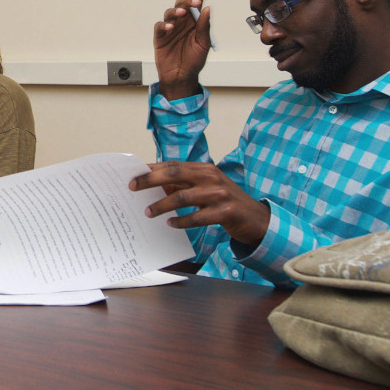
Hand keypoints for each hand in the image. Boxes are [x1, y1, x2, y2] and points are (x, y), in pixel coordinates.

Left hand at [129, 161, 269, 245]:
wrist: (257, 218)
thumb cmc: (225, 202)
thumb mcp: (205, 188)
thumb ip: (183, 185)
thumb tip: (154, 186)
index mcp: (204, 169)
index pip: (172, 165)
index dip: (152, 169)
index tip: (133, 175)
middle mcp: (211, 177)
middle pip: (174, 174)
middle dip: (150, 180)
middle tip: (132, 188)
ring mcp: (219, 194)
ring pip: (183, 197)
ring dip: (162, 205)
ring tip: (148, 212)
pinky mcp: (226, 212)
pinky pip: (197, 217)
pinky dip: (181, 221)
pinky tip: (171, 224)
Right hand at [154, 0, 212, 99]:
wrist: (182, 77)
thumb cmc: (194, 61)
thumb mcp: (204, 43)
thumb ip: (204, 26)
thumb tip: (207, 9)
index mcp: (194, 23)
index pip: (196, 6)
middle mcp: (182, 23)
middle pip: (182, 5)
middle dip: (187, 1)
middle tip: (194, 2)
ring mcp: (170, 29)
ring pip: (170, 13)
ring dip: (175, 11)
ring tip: (182, 14)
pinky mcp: (160, 37)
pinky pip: (160, 27)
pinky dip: (164, 25)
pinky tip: (170, 27)